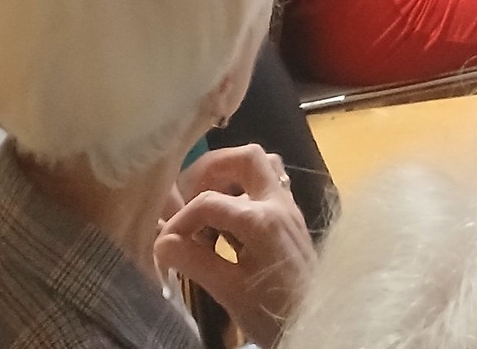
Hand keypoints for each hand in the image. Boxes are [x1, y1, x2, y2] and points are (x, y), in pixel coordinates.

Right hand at [154, 144, 313, 346]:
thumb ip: (195, 262)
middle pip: (246, 157)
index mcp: (261, 220)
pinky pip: (269, 182)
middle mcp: (278, 201)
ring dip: (232, 174)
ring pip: (263, 164)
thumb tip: (162, 241)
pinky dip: (244, 188)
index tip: (165, 242)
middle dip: (212, 169)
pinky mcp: (291, 215)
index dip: (180, 220)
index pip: (209, 202)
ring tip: (208, 203)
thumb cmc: (271, 310)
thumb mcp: (228, 291)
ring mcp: (288, 205)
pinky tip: (229, 217)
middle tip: (189, 196)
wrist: (314, 319)